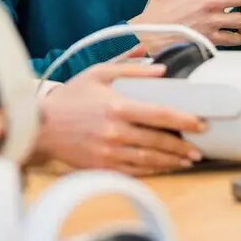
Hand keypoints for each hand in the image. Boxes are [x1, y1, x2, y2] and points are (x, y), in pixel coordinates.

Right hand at [36, 46, 206, 175]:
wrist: (40, 125)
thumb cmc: (70, 97)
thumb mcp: (98, 73)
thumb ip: (131, 69)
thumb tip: (161, 69)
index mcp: (117, 106)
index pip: (160, 115)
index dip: (184, 120)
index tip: (200, 124)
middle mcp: (115, 132)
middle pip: (159, 142)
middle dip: (182, 146)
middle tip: (198, 148)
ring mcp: (109, 152)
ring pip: (149, 160)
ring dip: (171, 161)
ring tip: (186, 160)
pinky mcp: (102, 167)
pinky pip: (134, 171)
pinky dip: (152, 170)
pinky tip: (163, 167)